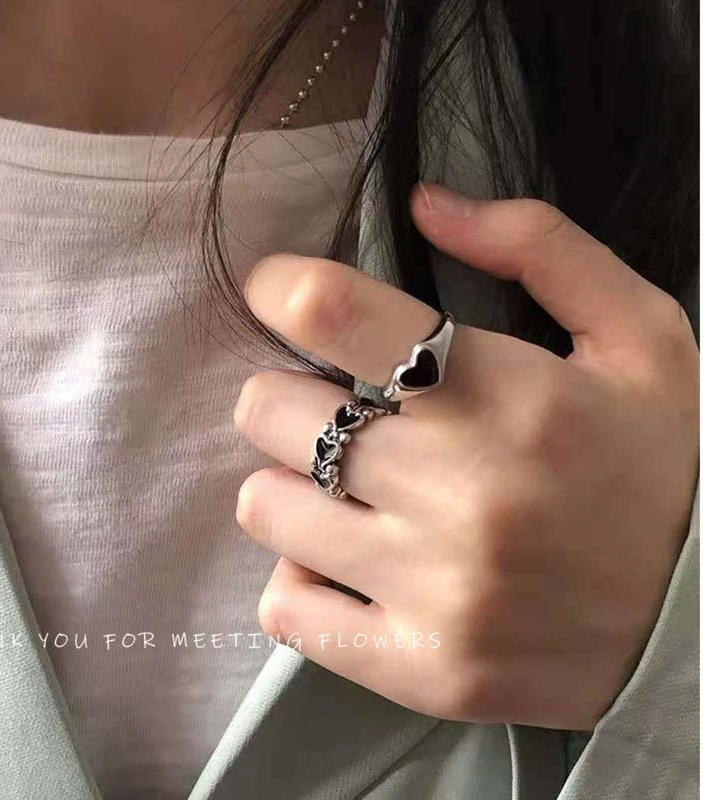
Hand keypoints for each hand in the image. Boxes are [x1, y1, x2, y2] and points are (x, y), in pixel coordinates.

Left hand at [232, 183, 698, 730]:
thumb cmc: (666, 466)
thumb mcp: (639, 334)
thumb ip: (536, 245)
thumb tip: (424, 202)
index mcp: (507, 393)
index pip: (331, 311)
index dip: (281, 290)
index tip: (283, 294)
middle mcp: (460, 492)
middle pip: (271, 411)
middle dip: (292, 398)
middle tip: (341, 410)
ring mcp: (434, 591)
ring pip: (265, 507)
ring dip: (292, 486)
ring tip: (352, 491)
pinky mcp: (420, 668)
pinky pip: (287, 611)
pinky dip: (300, 581)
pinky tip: (349, 566)